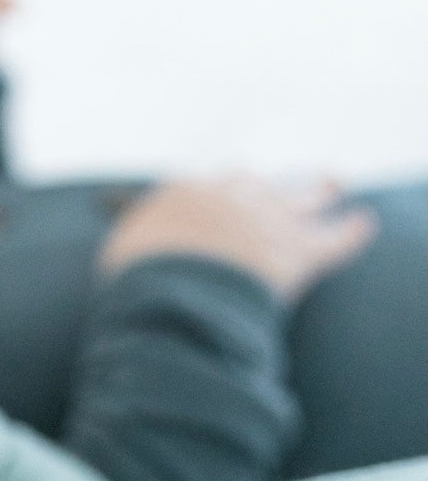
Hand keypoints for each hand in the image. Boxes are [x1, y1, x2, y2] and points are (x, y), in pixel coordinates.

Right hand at [98, 176, 376, 301]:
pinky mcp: (296, 251)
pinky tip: (361, 226)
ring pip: (301, 197)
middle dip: (267, 186)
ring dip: (317, 191)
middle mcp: (228, 198)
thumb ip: (134, 249)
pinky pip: (334, 239)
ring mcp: (266, 219)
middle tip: (273, 188)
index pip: (207, 189)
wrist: (168, 295)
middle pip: (255, 184)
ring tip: (332, 186)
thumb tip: (133, 254)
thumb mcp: (119, 262)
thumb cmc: (134, 285)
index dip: (221, 194)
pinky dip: (349, 234)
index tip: (227, 194)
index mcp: (183, 197)